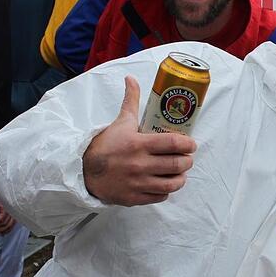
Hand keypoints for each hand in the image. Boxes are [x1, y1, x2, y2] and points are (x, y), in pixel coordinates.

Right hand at [0, 199, 15, 233]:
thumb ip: (1, 221)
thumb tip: (1, 234)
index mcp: (14, 213)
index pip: (12, 226)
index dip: (6, 231)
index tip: (0, 234)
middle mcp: (13, 212)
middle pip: (8, 226)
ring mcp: (9, 210)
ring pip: (3, 224)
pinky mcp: (4, 208)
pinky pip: (0, 219)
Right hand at [83, 76, 196, 205]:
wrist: (84, 169)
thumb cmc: (106, 144)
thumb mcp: (121, 121)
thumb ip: (131, 100)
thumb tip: (131, 78)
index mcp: (138, 144)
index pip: (173, 144)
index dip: (188, 144)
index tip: (191, 144)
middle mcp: (139, 165)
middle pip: (177, 164)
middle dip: (187, 161)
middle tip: (187, 157)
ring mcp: (138, 183)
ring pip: (172, 183)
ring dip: (180, 177)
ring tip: (180, 171)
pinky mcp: (134, 198)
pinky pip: (160, 196)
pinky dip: (166, 190)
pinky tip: (165, 183)